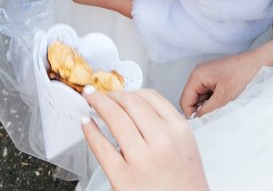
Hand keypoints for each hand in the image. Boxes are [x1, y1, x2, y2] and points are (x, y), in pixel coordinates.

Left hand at [83, 88, 208, 190]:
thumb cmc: (184, 186)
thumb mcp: (185, 147)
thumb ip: (165, 125)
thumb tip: (134, 108)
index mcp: (179, 131)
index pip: (149, 96)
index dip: (130, 90)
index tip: (120, 92)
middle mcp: (162, 141)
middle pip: (129, 102)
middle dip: (111, 94)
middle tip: (101, 94)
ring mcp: (141, 158)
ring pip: (114, 117)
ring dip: (97, 103)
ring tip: (90, 100)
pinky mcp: (122, 176)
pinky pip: (100, 146)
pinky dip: (90, 130)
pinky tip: (87, 124)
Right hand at [180, 49, 266, 117]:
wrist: (262, 63)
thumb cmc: (245, 74)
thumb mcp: (225, 97)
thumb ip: (208, 110)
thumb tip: (197, 121)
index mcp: (197, 75)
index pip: (185, 101)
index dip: (192, 115)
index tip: (203, 125)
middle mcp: (200, 74)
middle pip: (192, 100)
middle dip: (202, 110)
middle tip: (216, 117)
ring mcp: (208, 76)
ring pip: (202, 99)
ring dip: (211, 106)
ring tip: (225, 108)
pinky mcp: (217, 79)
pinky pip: (211, 95)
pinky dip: (217, 102)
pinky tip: (228, 103)